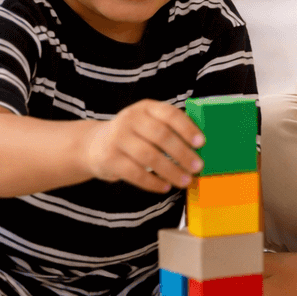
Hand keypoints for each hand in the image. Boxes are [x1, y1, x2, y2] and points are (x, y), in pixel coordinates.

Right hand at [84, 100, 205, 193]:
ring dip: (171, 170)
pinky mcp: (109, 158)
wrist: (94, 144)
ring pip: (149, 156)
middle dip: (183, 153)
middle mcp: (130, 119)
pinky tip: (165, 187)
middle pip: (161, 136)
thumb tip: (200, 147)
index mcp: (146, 108)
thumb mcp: (148, 123)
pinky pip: (135, 173)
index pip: (170, 114)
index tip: (202, 143)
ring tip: (185, 180)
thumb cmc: (133, 135)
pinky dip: (152, 182)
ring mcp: (117, 138)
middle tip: (198, 167)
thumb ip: (170, 129)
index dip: (187, 128)